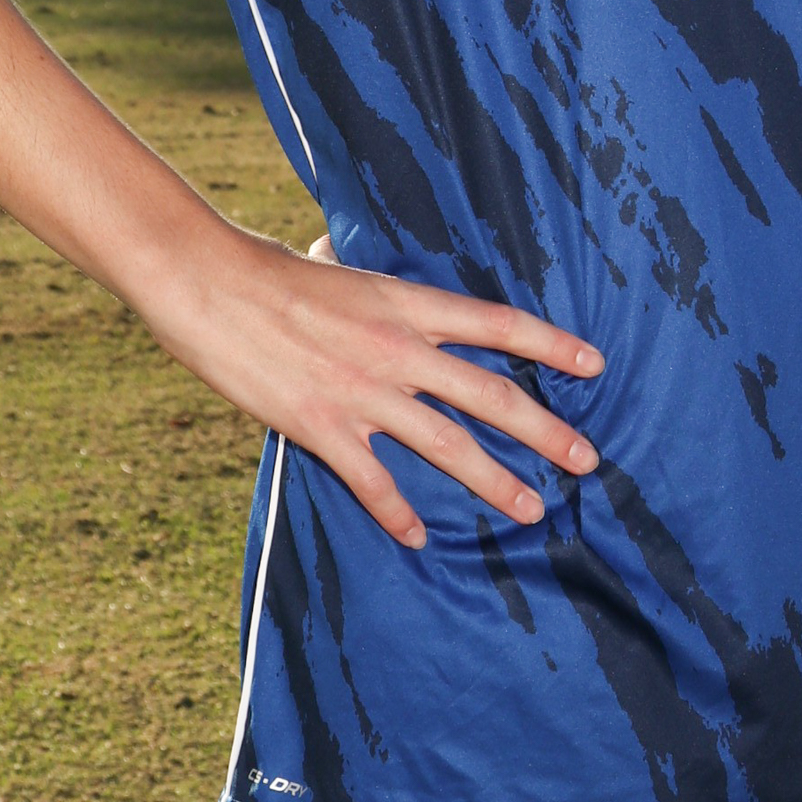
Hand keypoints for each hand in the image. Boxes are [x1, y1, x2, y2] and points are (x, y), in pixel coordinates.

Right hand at [152, 226, 602, 550]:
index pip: (497, 324)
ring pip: (448, 445)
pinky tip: (418, 538)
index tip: (594, 364)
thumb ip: (362, 284)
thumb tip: (349, 263)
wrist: (207, 283)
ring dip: (496, 482)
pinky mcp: (323, 427)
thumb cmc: (265, 269)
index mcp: (405, 303)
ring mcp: (363, 392)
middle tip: (587, 459)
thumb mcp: (334, 267)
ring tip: (532, 509)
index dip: (551, 345)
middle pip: (491, 395)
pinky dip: (397, 514)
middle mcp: (398, 349)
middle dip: (546, 431)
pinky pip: (374, 482)